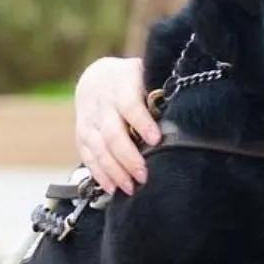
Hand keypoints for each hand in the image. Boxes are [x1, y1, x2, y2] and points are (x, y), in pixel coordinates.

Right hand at [74, 57, 160, 194]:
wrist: (96, 78)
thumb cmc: (132, 79)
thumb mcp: (146, 75)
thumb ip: (160, 91)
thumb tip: (182, 111)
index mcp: (121, 85)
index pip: (131, 106)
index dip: (142, 123)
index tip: (156, 139)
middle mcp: (102, 104)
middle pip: (113, 134)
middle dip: (128, 158)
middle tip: (144, 175)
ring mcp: (89, 121)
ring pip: (99, 149)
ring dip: (114, 171)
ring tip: (130, 187)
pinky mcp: (81, 135)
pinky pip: (88, 156)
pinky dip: (100, 174)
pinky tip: (113, 188)